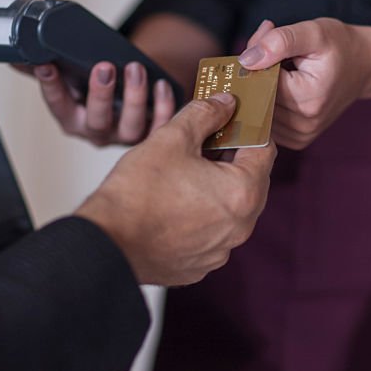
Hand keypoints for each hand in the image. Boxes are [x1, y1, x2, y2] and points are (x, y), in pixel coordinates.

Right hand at [16, 61, 175, 145]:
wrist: (132, 96)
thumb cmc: (98, 85)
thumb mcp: (72, 77)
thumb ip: (47, 67)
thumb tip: (15, 52)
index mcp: (72, 119)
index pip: (58, 105)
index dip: (51, 86)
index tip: (46, 64)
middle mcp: (97, 132)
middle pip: (96, 121)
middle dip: (100, 95)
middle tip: (103, 67)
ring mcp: (125, 136)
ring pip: (130, 126)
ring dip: (135, 97)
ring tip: (135, 69)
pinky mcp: (152, 135)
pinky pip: (160, 126)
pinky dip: (164, 106)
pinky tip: (162, 84)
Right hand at [76, 93, 275, 285]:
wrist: (105, 243)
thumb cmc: (137, 194)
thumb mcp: (172, 138)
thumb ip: (205, 115)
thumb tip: (224, 104)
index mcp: (242, 193)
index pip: (265, 151)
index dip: (250, 128)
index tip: (236, 118)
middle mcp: (239, 228)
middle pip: (251, 182)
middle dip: (233, 158)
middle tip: (209, 139)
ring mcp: (219, 251)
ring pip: (230, 209)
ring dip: (217, 187)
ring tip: (188, 169)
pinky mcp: (198, 265)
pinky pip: (210, 233)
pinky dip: (201, 216)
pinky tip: (177, 202)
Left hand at [237, 18, 370, 149]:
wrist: (364, 66)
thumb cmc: (339, 46)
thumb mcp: (313, 32)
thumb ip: (280, 41)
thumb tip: (246, 61)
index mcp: (307, 99)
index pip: (261, 80)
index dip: (258, 57)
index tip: (270, 39)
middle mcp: (304, 124)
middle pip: (258, 96)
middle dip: (258, 72)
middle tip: (277, 49)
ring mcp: (300, 136)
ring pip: (259, 109)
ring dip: (263, 87)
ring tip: (286, 68)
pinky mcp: (297, 140)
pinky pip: (267, 120)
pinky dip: (269, 102)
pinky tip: (285, 87)